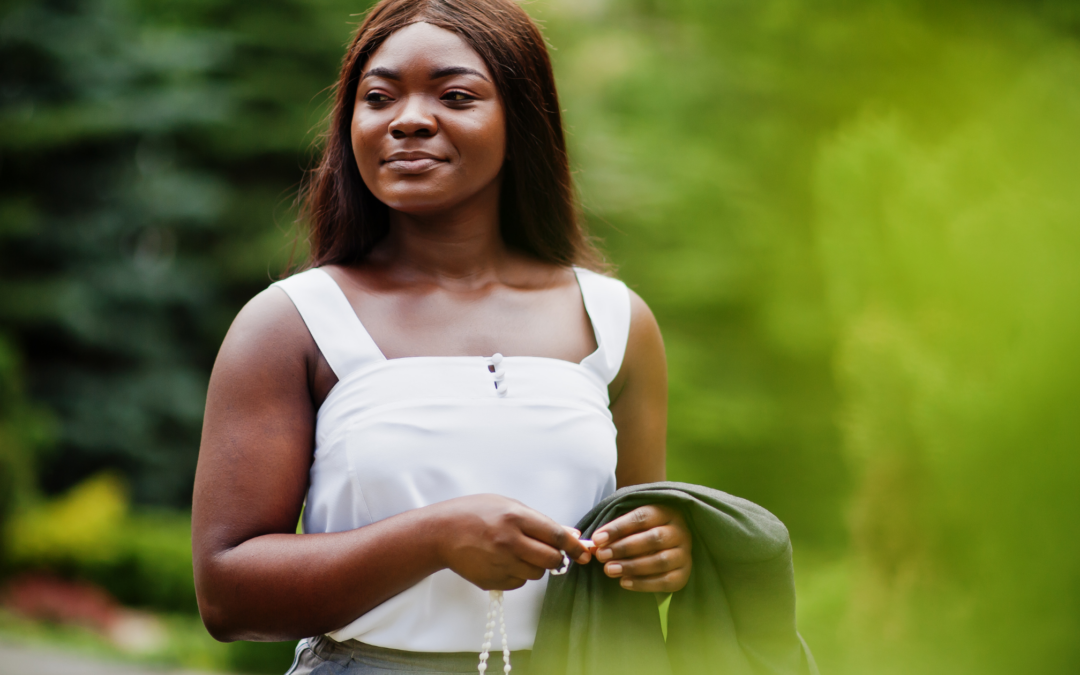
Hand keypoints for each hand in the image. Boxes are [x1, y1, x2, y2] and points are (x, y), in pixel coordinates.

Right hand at [433, 494, 588, 590]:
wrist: (440, 532)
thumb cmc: (475, 513)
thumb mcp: (508, 505)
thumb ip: (540, 521)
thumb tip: (572, 535)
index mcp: (515, 518)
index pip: (556, 536)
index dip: (576, 546)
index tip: (585, 552)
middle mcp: (509, 542)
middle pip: (551, 559)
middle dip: (557, 558)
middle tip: (552, 553)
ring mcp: (499, 563)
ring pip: (537, 574)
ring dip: (536, 566)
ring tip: (520, 553)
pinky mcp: (492, 580)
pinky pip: (519, 583)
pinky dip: (519, 575)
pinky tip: (505, 562)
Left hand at [592, 504, 691, 592]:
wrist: (667, 547)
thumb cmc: (644, 532)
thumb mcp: (633, 524)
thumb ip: (616, 532)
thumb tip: (594, 544)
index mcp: (667, 512)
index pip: (642, 517)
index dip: (618, 528)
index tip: (597, 539)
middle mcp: (680, 531)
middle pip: (654, 538)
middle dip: (624, 548)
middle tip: (602, 556)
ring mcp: (685, 554)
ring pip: (661, 561)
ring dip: (632, 566)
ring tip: (609, 570)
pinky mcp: (684, 574)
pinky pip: (666, 581)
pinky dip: (644, 584)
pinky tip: (624, 582)